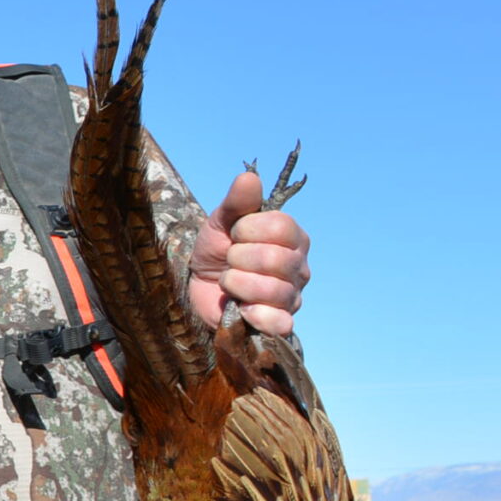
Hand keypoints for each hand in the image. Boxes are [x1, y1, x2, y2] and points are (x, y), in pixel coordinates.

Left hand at [188, 169, 311, 336]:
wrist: (200, 287)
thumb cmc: (217, 250)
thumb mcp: (220, 222)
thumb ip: (236, 201)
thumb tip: (249, 177)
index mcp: (292, 236)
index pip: (282, 226)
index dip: (249, 229)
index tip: (234, 234)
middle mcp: (300, 266)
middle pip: (276, 259)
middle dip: (238, 259)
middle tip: (229, 260)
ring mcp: (293, 296)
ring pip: (273, 290)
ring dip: (237, 284)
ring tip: (229, 282)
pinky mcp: (282, 323)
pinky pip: (279, 322)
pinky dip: (255, 315)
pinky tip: (241, 307)